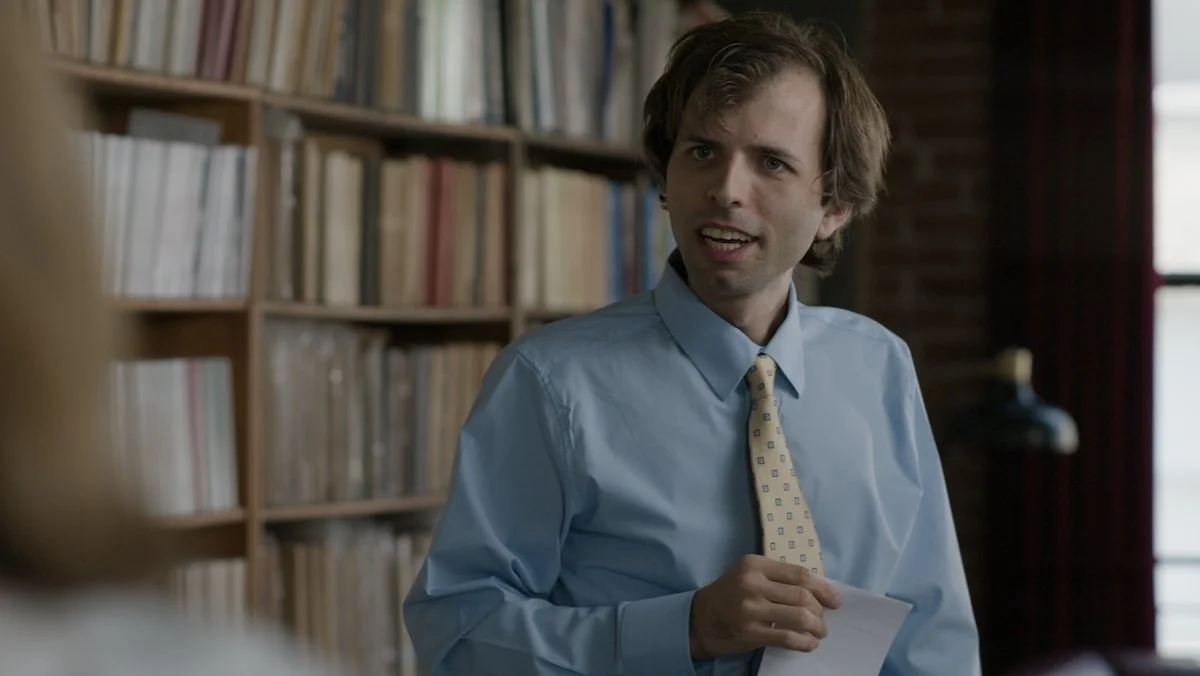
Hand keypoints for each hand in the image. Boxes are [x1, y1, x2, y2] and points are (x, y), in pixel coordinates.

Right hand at [688, 554, 841, 659]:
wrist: (703, 616)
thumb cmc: (733, 593)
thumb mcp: (752, 574)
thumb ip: (780, 578)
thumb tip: (822, 592)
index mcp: (754, 564)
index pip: (799, 574)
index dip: (823, 588)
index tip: (835, 600)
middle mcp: (751, 583)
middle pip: (802, 596)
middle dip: (820, 610)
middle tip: (823, 620)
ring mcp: (750, 608)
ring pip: (799, 617)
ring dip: (817, 627)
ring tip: (819, 631)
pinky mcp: (750, 632)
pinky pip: (788, 638)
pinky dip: (805, 642)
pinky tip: (809, 643)